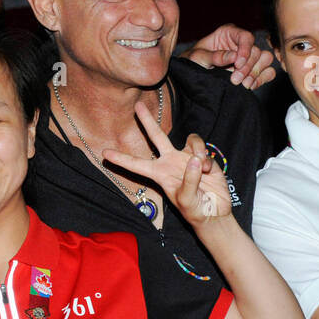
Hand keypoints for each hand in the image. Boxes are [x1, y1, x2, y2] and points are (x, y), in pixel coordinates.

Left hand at [103, 101, 231, 227]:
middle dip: (147, 120)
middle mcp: (170, 162)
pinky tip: (207, 169)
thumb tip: (194, 159)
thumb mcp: (187, 200)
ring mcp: (186, 158)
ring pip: (189, 140)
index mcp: (159, 174)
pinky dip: (205, 156)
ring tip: (202, 169)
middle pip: (156, 136)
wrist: (214, 212)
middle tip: (137, 106)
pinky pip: (201, 147)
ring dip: (197, 150)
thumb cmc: (194, 210)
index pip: (136, 165)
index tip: (104, 153)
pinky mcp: (202, 157)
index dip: (121, 159)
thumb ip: (189, 180)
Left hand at [184, 23, 276, 88]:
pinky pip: (268, 72)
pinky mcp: (253, 70)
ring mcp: (248, 57)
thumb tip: (234, 56)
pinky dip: (262, 79)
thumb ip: (214, 56)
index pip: (246, 37)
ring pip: (265, 60)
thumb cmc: (192, 62)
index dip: (245, 50)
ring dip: (256, 73)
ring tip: (242, 84)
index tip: (237, 64)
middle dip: (247, 67)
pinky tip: (249, 86)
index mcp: (228, 33)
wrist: (190, 78)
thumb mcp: (197, 57)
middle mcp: (241, 43)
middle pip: (257, 51)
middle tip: (234, 80)